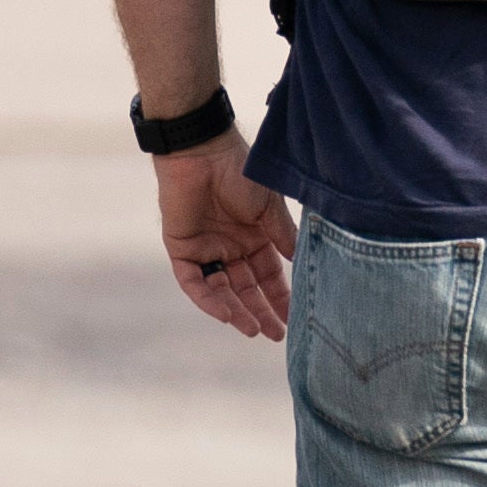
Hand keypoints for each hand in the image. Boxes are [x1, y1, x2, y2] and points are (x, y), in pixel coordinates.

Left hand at [156, 134, 293, 339]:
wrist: (204, 152)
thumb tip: (304, 264)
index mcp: (253, 237)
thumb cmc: (240, 172)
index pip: (268, 276)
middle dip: (261, 311)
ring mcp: (205, 248)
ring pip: (221, 289)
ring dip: (237, 310)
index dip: (280, 297)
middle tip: (275, 335)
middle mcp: (230, 246)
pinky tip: (226, 314)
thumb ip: (283, 237)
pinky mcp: (181, 248)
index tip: (295, 318)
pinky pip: (194, 281)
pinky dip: (208, 299)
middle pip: (246, 288)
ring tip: (253, 330)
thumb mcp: (270, 209)